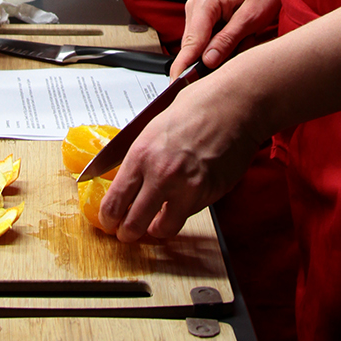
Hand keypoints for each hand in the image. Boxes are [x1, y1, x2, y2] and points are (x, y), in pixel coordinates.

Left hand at [98, 62, 264, 241]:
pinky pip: (189, 214)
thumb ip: (140, 157)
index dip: (108, 218)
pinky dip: (183, 212)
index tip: (109, 222)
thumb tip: (125, 179)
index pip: (114, 200)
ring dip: (158, 229)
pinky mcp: (208, 194)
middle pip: (133, 224)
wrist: (232, 106)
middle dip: (127, 233)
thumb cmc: (196, 109)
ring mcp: (186, 187)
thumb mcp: (154, 128)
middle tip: (127, 233)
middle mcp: (161, 174)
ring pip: (163, 228)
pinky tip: (183, 199)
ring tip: (156, 223)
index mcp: (141, 154)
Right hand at [169, 0, 282, 78]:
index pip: (192, 40)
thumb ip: (227, 40)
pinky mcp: (203, 18)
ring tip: (246, 36)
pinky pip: (207, 42)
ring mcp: (198, 11)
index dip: (185, 63)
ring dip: (223, 49)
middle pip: (193, 45)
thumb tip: (207, 61)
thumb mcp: (250, 19)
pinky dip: (224, 45)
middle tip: (245, 43)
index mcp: (205, 1)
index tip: (177, 82)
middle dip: (216, 54)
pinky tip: (240, 36)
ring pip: (200, 46)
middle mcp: (196, 4)